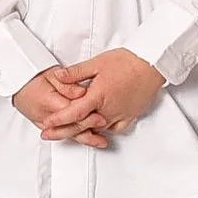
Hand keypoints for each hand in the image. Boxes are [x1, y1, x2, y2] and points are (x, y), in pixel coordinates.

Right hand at [14, 68, 108, 147]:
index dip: (87, 116)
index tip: (101, 116)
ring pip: (68, 134)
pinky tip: (89, 139)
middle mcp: (47, 117)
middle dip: (89, 128)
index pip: (71, 113)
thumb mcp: (51, 75)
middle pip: (71, 126)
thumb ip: (67, 84)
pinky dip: (77, 137)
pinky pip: (64, 134)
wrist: (18, 86)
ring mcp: (46, 125)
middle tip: (104, 126)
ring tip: (101, 141)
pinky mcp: (47, 127)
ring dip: (85, 138)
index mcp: (48, 102)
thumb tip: (81, 92)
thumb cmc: (34, 78)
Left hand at [47, 49, 164, 135]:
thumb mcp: (97, 63)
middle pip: (82, 126)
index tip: (46, 125)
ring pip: (97, 129)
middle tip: (48, 135)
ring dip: (83, 131)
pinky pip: (114, 128)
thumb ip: (76, 73)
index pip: (73, 113)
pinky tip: (98, 127)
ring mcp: (120, 115)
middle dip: (63, 132)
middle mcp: (108, 110)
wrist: (152, 63)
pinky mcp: (130, 115)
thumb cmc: (127, 61)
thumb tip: (57, 76)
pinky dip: (104, 129)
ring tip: (69, 131)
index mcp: (98, 96)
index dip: (57, 120)